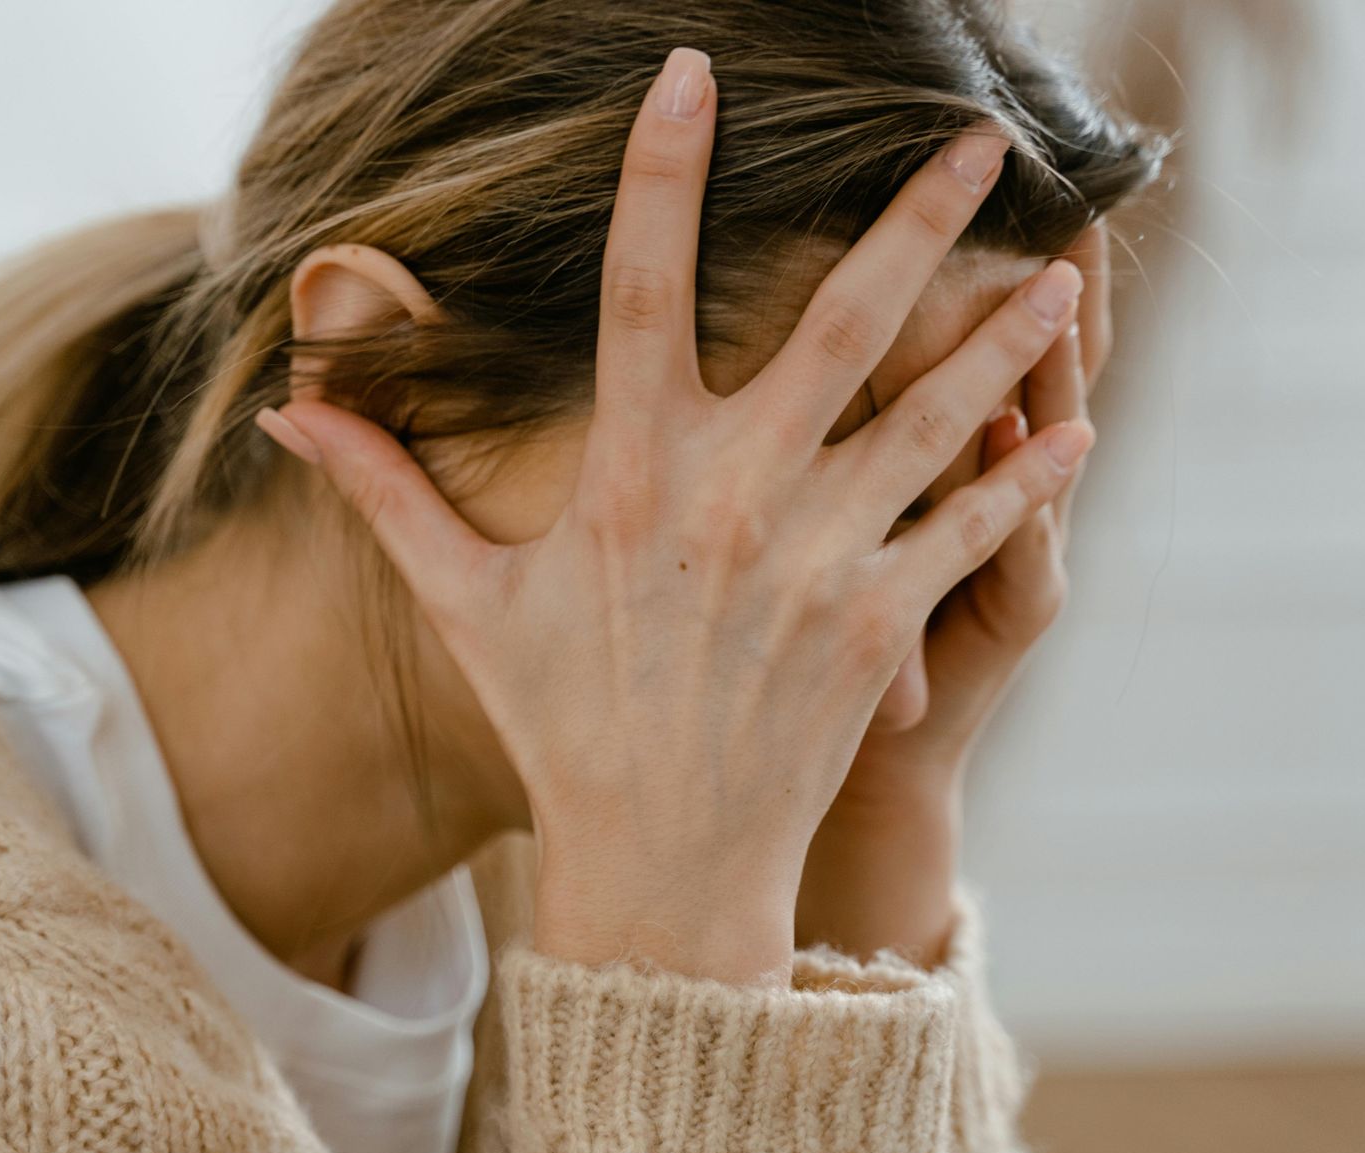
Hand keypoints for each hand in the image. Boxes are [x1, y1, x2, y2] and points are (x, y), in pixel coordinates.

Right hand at [255, 48, 1091, 985]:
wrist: (657, 862)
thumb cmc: (558, 722)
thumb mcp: (463, 602)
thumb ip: (385, 490)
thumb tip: (286, 410)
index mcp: (628, 475)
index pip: (641, 288)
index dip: (662, 173)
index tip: (693, 75)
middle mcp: (733, 499)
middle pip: (839, 322)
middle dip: (914, 219)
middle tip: (975, 133)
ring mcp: (818, 561)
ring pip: (935, 415)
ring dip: (1006, 335)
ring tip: (1068, 268)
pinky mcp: (879, 625)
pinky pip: (972, 530)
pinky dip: (1029, 478)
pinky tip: (1077, 426)